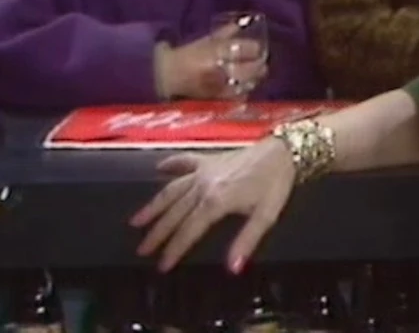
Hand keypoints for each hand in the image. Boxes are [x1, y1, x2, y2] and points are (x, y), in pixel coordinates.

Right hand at [129, 137, 295, 272]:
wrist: (282, 151)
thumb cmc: (275, 185)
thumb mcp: (265, 217)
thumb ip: (246, 242)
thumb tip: (232, 268)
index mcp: (215, 201)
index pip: (189, 230)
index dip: (174, 249)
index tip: (162, 265)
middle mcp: (203, 185)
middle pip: (175, 212)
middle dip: (157, 232)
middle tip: (141, 249)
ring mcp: (203, 170)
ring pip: (172, 190)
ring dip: (154, 205)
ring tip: (136, 220)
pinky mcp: (208, 159)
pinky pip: (184, 161)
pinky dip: (170, 164)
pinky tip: (158, 168)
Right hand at [156, 24, 266, 99]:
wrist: (164, 77)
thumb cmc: (184, 56)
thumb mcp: (204, 40)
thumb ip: (224, 33)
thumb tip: (241, 25)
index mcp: (217, 50)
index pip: (247, 49)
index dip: (255, 49)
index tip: (258, 48)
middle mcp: (221, 69)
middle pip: (251, 69)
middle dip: (259, 66)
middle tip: (262, 64)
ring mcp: (220, 87)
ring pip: (247, 84)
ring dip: (254, 80)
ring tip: (255, 76)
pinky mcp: (216, 100)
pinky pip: (237, 97)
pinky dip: (243, 93)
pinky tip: (244, 89)